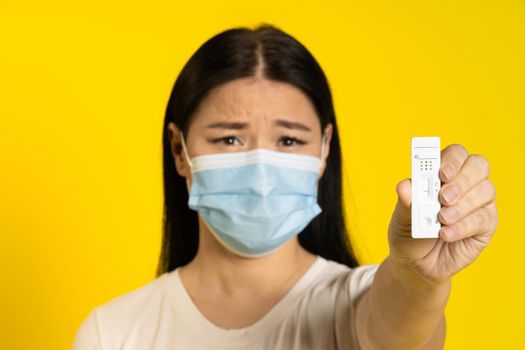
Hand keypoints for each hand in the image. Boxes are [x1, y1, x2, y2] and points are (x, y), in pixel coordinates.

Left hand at [388, 144, 498, 284]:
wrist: (415, 263)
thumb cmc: (409, 231)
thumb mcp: (402, 216)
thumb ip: (406, 201)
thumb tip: (404, 186)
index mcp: (443, 173)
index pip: (456, 154)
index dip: (451, 159)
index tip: (441, 173)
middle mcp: (465, 183)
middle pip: (478, 166)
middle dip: (462, 180)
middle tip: (443, 197)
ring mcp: (478, 203)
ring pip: (485, 191)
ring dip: (462, 205)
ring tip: (441, 219)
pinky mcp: (486, 224)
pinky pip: (483, 218)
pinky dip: (462, 226)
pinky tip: (445, 234)